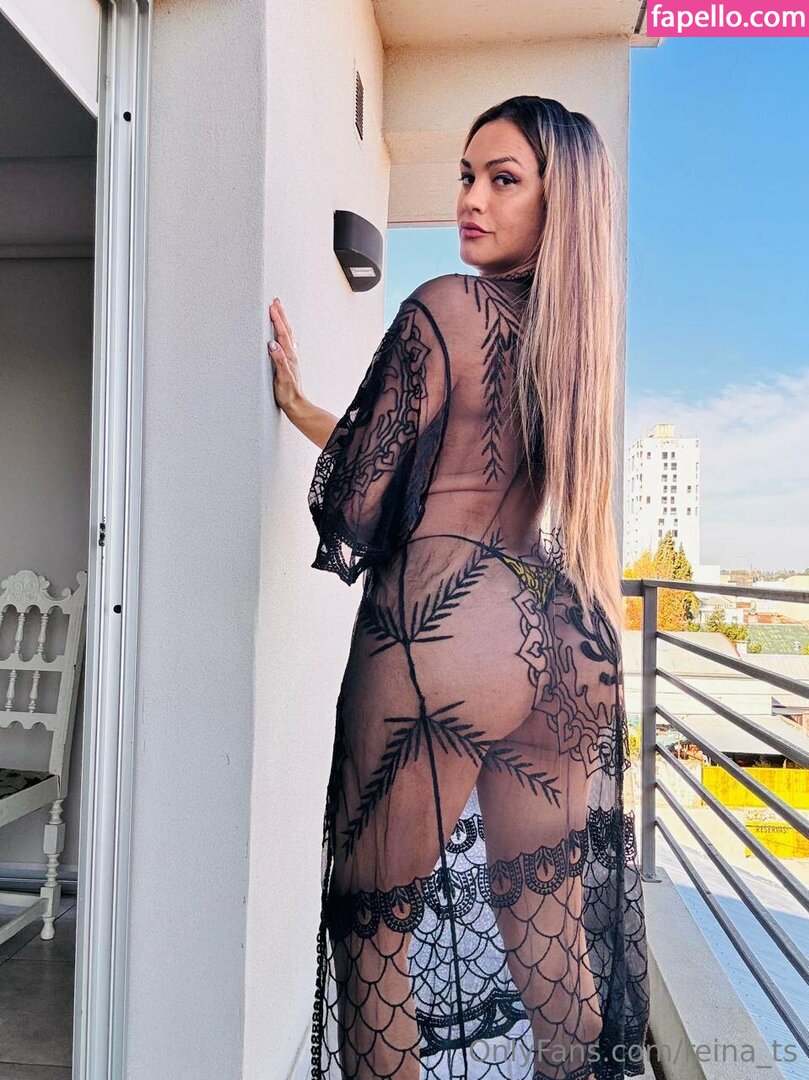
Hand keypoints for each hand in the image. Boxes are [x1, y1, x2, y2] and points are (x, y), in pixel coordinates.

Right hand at [268, 297, 303, 412]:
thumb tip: (273, 345)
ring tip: (277, 310)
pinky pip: (285, 342)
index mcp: (288, 356)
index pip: (282, 334)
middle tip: (275, 302)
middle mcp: (290, 355)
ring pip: (286, 335)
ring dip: (282, 321)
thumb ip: (278, 361)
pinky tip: (279, 332)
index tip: (271, 307)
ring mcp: (289, 358)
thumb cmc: (287, 394)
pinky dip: (282, 332)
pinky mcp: (287, 362)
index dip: (277, 320)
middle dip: (281, 315)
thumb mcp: (282, 378)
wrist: (295, 404)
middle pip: (286, 330)